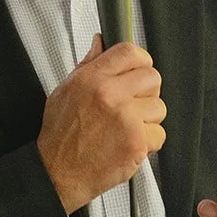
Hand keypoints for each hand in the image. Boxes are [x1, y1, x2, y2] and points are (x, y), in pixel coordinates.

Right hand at [37, 35, 166, 213]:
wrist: (57, 172)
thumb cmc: (60, 135)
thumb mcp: (66, 90)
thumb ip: (88, 65)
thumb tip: (100, 43)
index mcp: (92, 79)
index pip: (130, 52)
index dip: (138, 61)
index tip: (137, 70)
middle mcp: (110, 95)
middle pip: (152, 77)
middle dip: (145, 91)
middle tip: (131, 104)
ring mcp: (126, 119)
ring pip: (159, 107)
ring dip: (147, 119)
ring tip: (126, 128)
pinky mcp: (136, 143)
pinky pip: (159, 134)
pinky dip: (148, 142)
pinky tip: (128, 143)